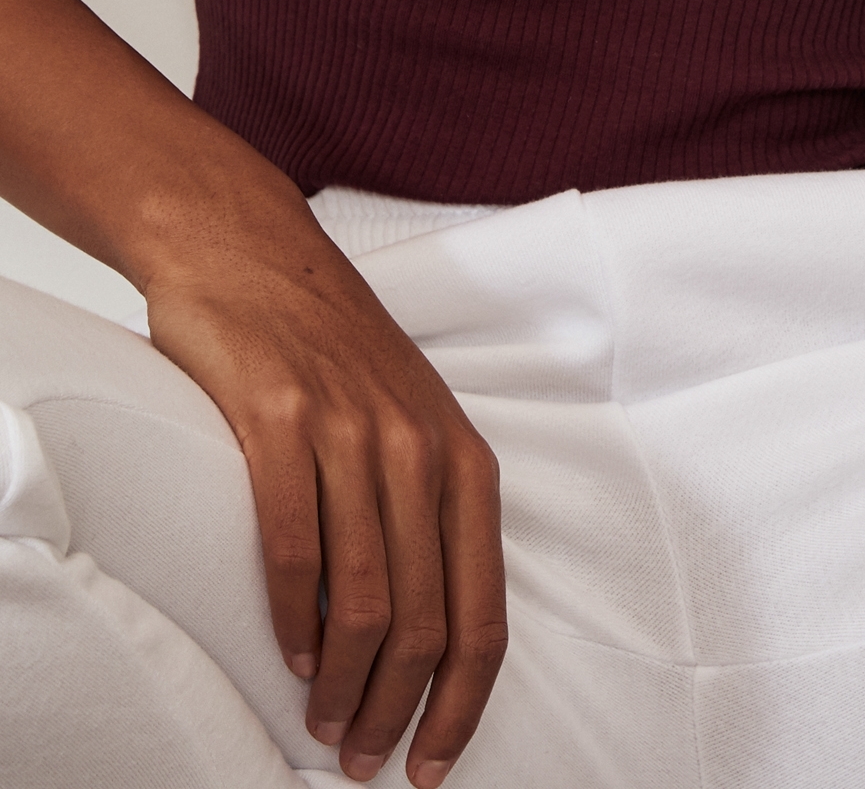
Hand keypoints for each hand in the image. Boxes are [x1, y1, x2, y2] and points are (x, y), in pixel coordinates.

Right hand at [144, 199, 507, 781]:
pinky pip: (296, 546)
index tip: (434, 765)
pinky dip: (292, 620)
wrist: (255, 251)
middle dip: (399, 710)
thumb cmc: (334, 351)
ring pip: (363, 599)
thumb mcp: (408, 423)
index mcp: (463, 458)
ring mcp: (351, 431)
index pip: (485, 610)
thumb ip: (423, 512)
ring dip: (344, 684)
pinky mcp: (281, 418)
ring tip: (325, 724)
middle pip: (425, 620)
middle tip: (365, 758)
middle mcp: (419, 447)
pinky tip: (290, 656)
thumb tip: (423, 634)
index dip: (464, 701)